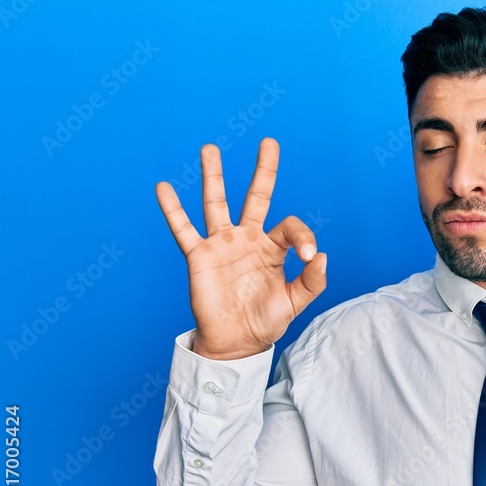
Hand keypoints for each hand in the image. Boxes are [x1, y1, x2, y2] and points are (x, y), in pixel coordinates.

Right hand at [155, 138, 326, 359]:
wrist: (235, 343)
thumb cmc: (265, 322)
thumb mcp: (295, 302)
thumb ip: (311, 281)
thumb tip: (322, 255)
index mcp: (274, 249)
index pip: (291, 228)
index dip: (304, 237)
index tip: (308, 257)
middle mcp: (248, 239)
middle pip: (256, 197)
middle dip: (264, 170)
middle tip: (269, 142)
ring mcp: (222, 244)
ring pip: (216, 203)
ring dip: (213, 176)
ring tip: (209, 148)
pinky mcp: (199, 256)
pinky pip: (183, 230)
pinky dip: (172, 210)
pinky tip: (163, 187)